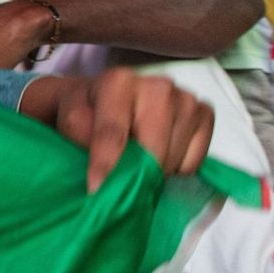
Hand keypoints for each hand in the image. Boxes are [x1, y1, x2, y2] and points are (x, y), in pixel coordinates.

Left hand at [19, 68, 212, 191]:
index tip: (97, 191)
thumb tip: (104, 168)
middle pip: (152, 149)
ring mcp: (186, 99)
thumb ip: (78, 136)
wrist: (104, 101)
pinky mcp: (205, 114)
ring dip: (155, 175)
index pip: (113, 132)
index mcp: (118, 82)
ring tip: (136, 169)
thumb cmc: (84, 114)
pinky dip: (176, 170)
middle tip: (121, 189)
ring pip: (174, 158)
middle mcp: (157, 85)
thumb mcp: (68, 121)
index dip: (105, 164)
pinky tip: (158, 159)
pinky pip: (194, 161)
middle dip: (136, 175)